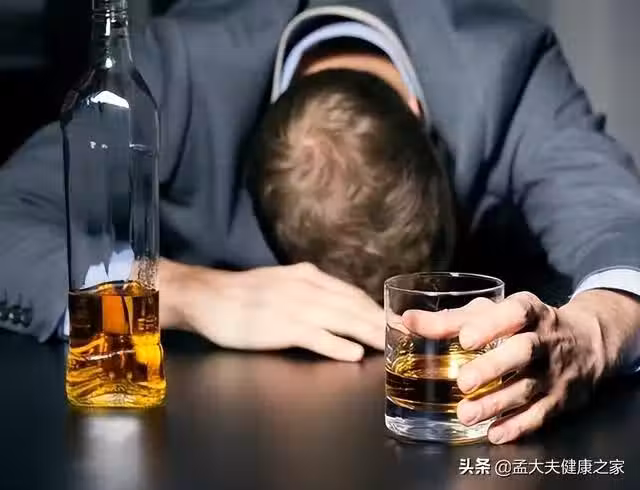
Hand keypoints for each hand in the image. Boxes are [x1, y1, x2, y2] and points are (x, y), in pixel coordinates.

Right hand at [160, 260, 383, 360]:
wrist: (207, 296)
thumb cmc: (243, 293)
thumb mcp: (281, 283)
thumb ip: (309, 292)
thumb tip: (337, 307)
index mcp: (307, 276)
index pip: (350, 293)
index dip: (373, 307)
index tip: (392, 320)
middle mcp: (306, 288)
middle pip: (351, 306)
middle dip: (379, 321)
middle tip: (402, 335)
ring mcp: (294, 307)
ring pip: (340, 319)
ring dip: (367, 333)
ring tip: (389, 345)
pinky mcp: (280, 326)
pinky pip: (314, 336)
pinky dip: (335, 345)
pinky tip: (352, 354)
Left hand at [403, 289, 639, 443]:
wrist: (587, 342)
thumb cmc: (523, 324)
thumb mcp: (493, 313)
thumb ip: (451, 319)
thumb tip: (408, 321)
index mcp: (528, 310)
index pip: (513, 313)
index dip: (491, 326)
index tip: (465, 338)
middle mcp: (544, 339)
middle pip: (522, 352)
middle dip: (492, 367)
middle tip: (463, 381)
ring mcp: (554, 370)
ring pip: (527, 387)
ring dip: (497, 403)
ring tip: (466, 414)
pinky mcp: (560, 398)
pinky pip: (540, 414)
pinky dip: (518, 426)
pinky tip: (494, 433)